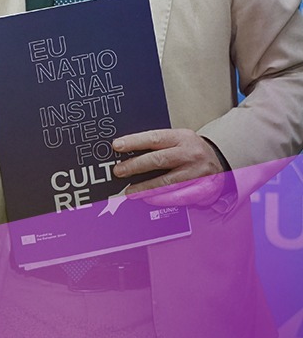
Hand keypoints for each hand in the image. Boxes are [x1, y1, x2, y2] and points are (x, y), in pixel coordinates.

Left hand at [112, 129, 226, 206]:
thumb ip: (157, 146)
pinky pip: (179, 197)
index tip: (117, 146)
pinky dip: (161, 199)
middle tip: (119, 171)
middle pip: (159, 160)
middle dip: (135, 166)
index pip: (154, 138)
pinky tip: (148, 199)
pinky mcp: (204, 189)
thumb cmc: (191, 150)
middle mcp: (191, 154)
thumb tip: (127, 152)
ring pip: (167, 182)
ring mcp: (198, 172)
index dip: (134, 142)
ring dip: (145, 188)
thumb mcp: (177, 140)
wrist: (221, 160)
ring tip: (130, 191)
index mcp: (182, 138)